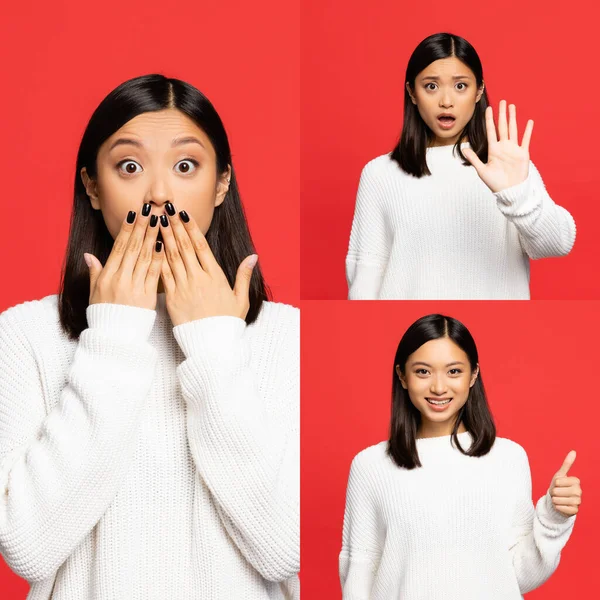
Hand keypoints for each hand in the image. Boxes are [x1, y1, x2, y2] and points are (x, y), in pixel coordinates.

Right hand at [84, 204, 163, 309]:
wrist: (114, 339)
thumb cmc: (104, 316)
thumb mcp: (94, 294)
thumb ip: (95, 273)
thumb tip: (89, 255)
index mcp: (107, 276)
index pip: (119, 248)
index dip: (127, 230)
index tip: (134, 215)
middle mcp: (120, 279)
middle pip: (133, 249)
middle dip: (142, 228)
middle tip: (150, 211)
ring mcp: (134, 288)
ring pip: (145, 258)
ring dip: (153, 238)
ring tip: (159, 222)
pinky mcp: (147, 297)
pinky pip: (154, 274)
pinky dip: (159, 259)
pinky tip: (165, 245)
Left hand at [158, 203, 257, 325]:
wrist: (212, 346)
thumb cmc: (227, 324)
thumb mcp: (240, 299)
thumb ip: (244, 276)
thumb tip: (253, 257)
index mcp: (215, 277)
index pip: (201, 246)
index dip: (192, 228)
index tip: (184, 214)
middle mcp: (198, 279)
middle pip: (184, 247)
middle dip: (175, 226)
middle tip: (166, 209)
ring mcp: (184, 288)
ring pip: (171, 258)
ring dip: (164, 238)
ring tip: (157, 221)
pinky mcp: (172, 299)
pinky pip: (163, 275)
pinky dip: (157, 259)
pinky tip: (151, 247)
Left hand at [463, 100, 533, 192]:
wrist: (509, 191)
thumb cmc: (495, 183)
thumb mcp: (482, 170)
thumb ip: (474, 159)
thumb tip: (463, 149)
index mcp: (493, 150)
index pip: (491, 131)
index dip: (489, 120)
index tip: (488, 109)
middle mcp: (504, 147)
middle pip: (502, 126)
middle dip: (502, 114)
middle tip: (502, 101)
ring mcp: (514, 149)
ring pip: (513, 129)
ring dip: (513, 118)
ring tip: (512, 106)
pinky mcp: (523, 153)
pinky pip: (526, 140)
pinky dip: (528, 131)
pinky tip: (529, 121)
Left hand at [548, 450, 581, 517]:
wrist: (559, 501)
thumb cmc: (558, 486)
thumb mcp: (560, 475)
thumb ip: (567, 463)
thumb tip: (573, 451)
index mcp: (576, 481)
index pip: (557, 481)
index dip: (554, 483)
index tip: (558, 485)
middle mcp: (579, 491)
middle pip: (557, 491)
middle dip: (554, 492)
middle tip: (557, 493)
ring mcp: (578, 502)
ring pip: (558, 500)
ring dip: (555, 500)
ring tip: (558, 499)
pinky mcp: (575, 511)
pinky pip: (560, 508)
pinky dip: (557, 507)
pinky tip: (560, 505)